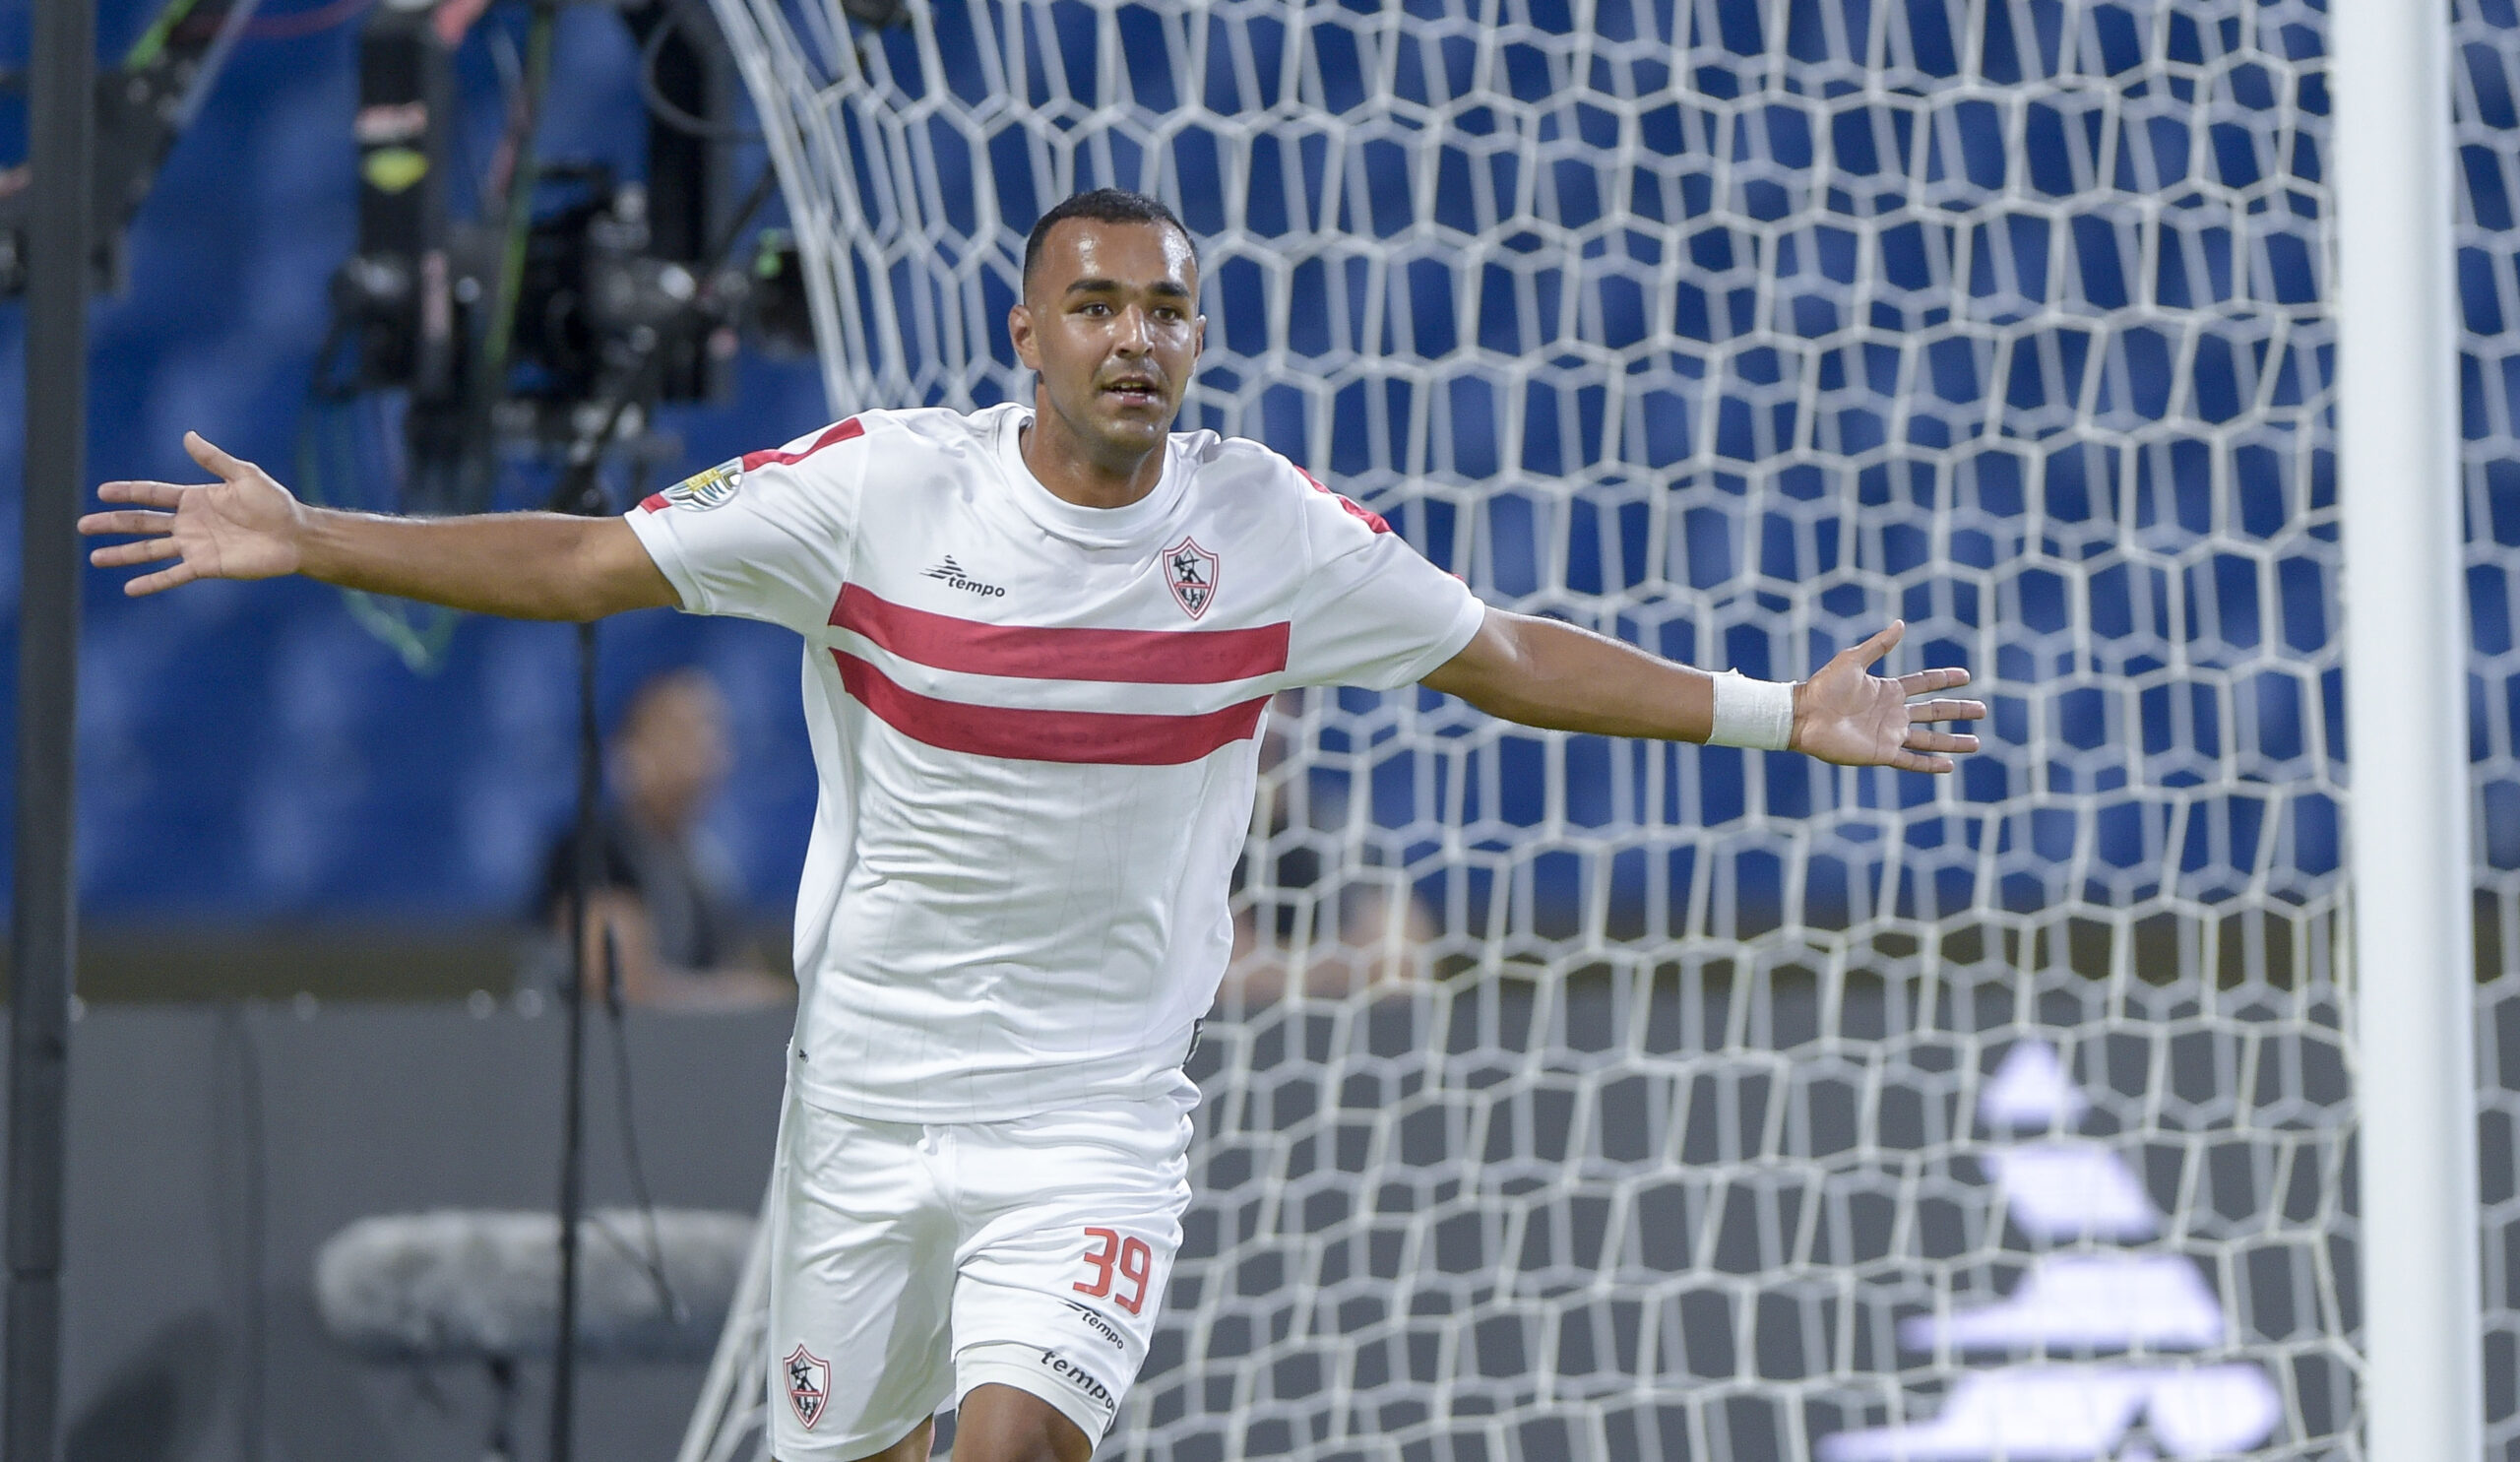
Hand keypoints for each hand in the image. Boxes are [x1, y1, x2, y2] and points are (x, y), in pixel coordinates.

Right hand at [79, 432, 306, 595]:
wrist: (296, 535)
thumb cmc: (275, 503)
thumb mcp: (244, 475)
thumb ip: (214, 459)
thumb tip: (188, 435)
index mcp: (195, 499)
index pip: (153, 494)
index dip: (128, 492)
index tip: (102, 492)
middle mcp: (189, 523)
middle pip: (142, 522)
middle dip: (113, 523)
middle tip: (84, 524)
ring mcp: (195, 546)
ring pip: (150, 550)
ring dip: (122, 554)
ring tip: (95, 558)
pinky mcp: (206, 566)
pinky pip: (173, 575)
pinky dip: (152, 582)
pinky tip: (129, 587)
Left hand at [1789, 621, 1985, 771]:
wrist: (1804, 716)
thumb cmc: (1823, 686)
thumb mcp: (1853, 660)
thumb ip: (1878, 645)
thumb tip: (1900, 623)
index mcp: (1889, 690)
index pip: (1925, 683)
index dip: (1945, 679)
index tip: (1967, 676)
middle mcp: (1893, 713)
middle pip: (1935, 712)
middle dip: (1959, 710)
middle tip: (1982, 710)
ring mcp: (1889, 734)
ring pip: (1930, 739)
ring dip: (1953, 741)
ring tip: (1976, 743)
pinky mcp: (1881, 753)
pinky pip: (1911, 760)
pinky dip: (1930, 764)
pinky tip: (1949, 766)